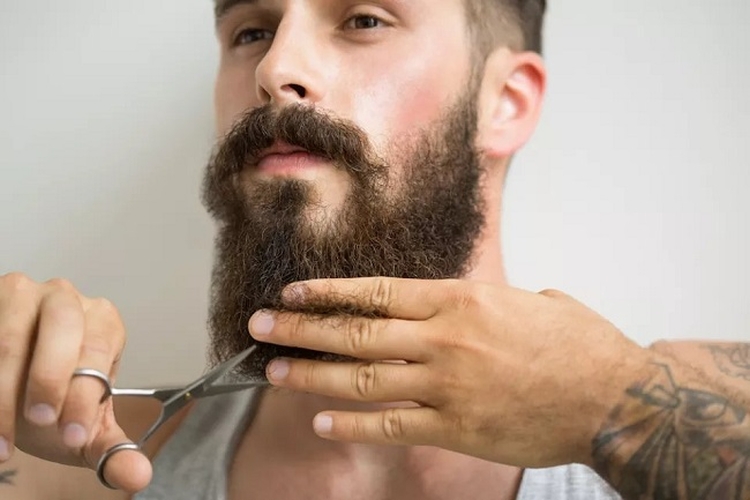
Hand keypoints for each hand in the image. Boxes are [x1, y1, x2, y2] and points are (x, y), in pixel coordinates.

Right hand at [0, 273, 150, 491]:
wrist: (8, 398)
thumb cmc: (53, 404)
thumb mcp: (82, 429)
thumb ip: (111, 450)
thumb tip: (139, 477)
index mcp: (102, 320)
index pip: (99, 350)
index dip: (86, 396)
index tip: (73, 436)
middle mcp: (65, 297)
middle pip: (63, 325)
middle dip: (50, 377)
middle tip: (40, 421)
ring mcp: (21, 294)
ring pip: (11, 336)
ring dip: (3, 391)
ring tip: (3, 439)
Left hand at [249, 277, 651, 467]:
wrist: (612, 398)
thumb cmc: (577, 345)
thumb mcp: (532, 302)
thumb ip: (486, 302)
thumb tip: (463, 304)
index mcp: (458, 300)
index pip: (375, 291)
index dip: (328, 291)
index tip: (292, 292)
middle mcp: (443, 338)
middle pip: (355, 331)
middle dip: (301, 328)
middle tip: (260, 325)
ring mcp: (445, 385)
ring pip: (362, 377)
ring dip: (311, 372)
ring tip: (274, 369)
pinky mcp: (454, 427)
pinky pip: (390, 425)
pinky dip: (351, 423)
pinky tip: (320, 419)